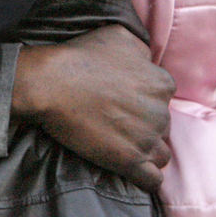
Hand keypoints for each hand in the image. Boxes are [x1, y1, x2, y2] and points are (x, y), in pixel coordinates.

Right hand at [12, 24, 174, 191]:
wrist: (52, 83)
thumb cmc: (82, 56)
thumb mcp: (120, 36)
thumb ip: (142, 50)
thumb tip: (147, 61)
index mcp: (161, 83)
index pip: (164, 98)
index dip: (145, 100)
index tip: (126, 102)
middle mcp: (160, 111)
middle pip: (162, 125)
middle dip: (145, 126)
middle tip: (119, 122)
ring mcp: (146, 139)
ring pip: (160, 153)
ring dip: (147, 151)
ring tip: (125, 146)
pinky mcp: (129, 161)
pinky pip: (152, 180)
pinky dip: (146, 178)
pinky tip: (134, 171)